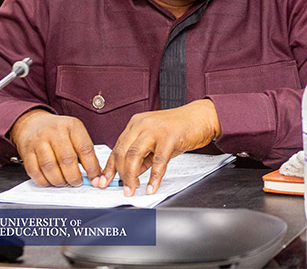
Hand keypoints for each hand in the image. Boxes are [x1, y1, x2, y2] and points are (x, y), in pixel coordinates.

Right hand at [9, 109, 102, 187]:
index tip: (96, 180)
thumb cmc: (58, 131)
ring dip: (59, 180)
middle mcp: (55, 132)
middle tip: (77, 183)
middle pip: (67, 160)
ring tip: (65, 183)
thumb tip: (96, 174)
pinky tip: (51, 181)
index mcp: (72, 126)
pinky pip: (35, 171)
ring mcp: (39, 141)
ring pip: (50, 167)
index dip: (92, 168)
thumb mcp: (75, 133)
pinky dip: (44, 181)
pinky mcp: (26, 151)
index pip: (85, 149)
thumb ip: (85, 152)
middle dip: (74, 177)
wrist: (32, 123)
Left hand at [100, 99, 219, 196]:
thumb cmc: (180, 128)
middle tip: (124, 189)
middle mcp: (142, 124)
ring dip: (131, 176)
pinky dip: (153, 177)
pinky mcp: (169, 136)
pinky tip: (152, 186)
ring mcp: (155, 129)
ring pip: (134, 155)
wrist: (202, 117)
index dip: (110, 167)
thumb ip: (143, 156)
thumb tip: (132, 174)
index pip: (117, 147)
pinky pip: (158, 161)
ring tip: (133, 189)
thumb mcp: (156, 142)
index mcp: (136, 124)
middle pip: (123, 152)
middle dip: (120, 174)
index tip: (104, 181)